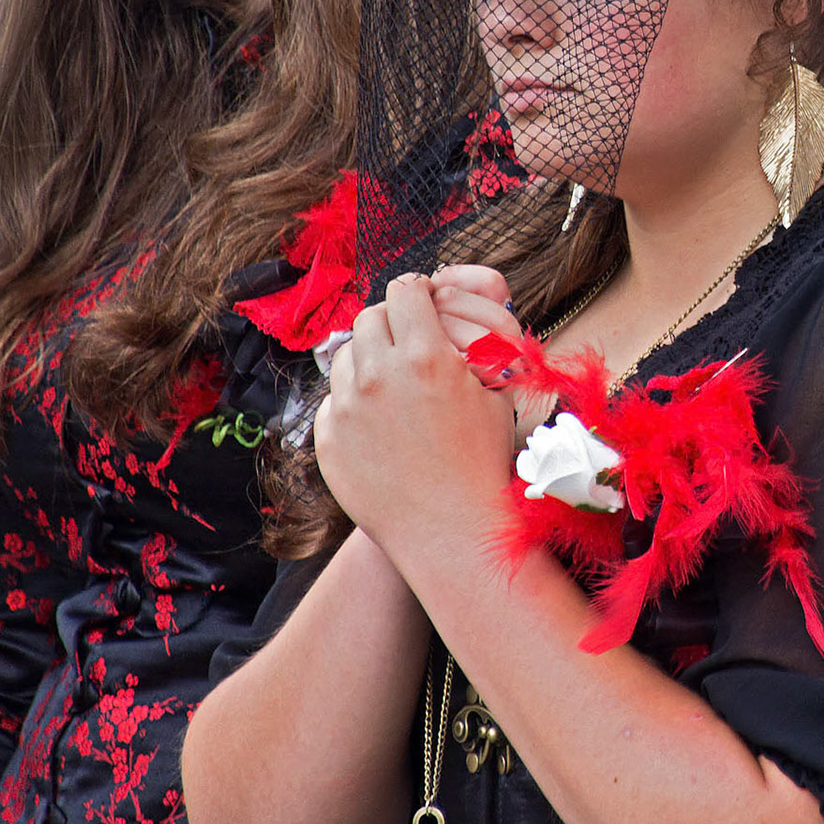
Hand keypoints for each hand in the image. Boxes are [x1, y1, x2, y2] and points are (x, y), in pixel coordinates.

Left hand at [314, 275, 514, 552]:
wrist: (453, 531)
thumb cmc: (483, 463)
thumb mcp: (494, 394)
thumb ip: (469, 349)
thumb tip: (448, 320)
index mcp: (426, 356)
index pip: (405, 292)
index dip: (416, 292)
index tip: (420, 300)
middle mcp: (379, 376)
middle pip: (370, 318)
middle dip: (390, 321)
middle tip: (405, 338)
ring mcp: (348, 409)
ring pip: (346, 356)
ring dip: (367, 359)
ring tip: (391, 383)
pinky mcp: (328, 440)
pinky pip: (334, 402)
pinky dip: (353, 403)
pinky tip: (379, 423)